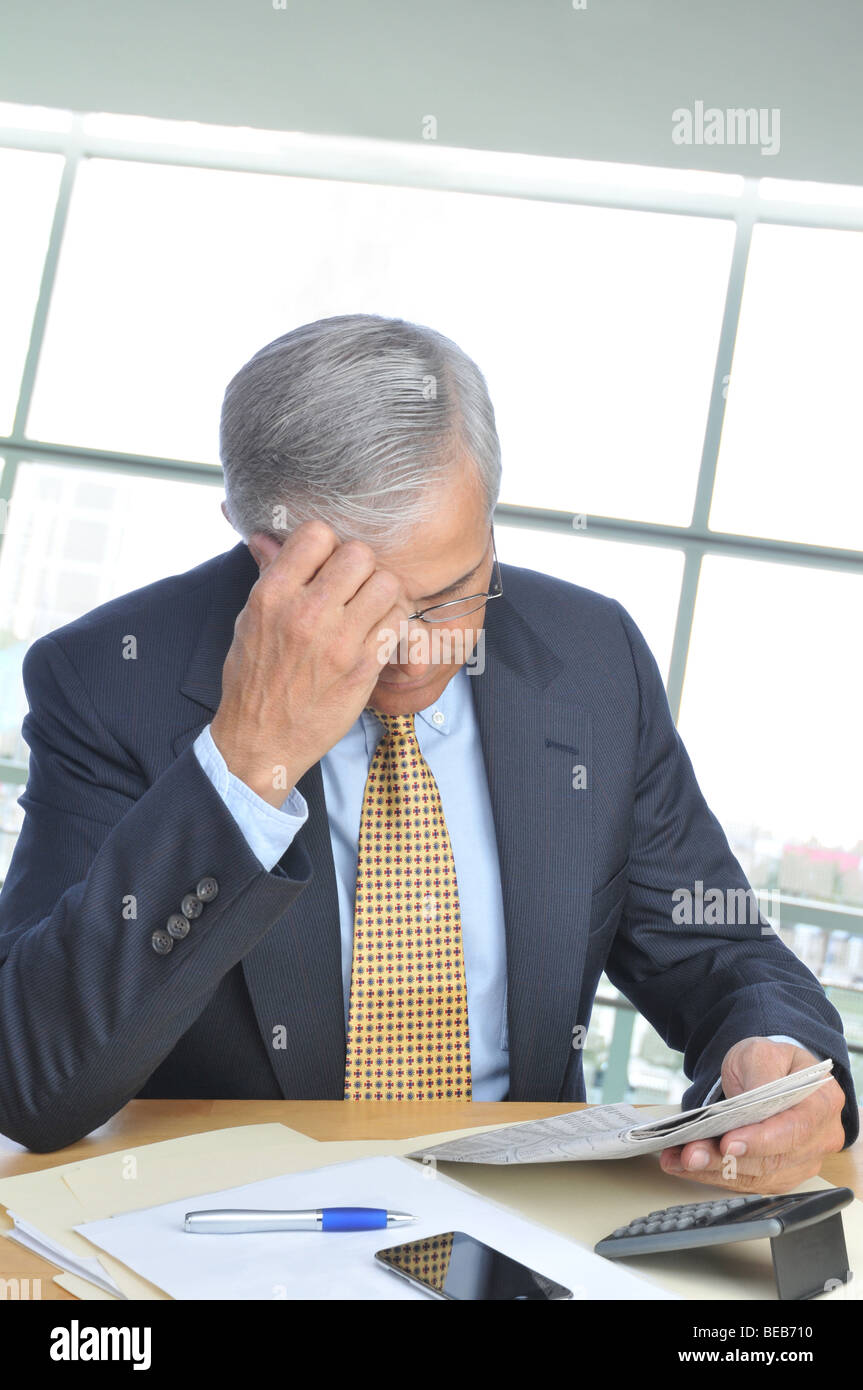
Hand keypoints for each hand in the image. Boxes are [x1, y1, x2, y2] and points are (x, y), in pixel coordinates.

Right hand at [210, 520, 407, 805]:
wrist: (261, 742)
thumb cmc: (253, 681)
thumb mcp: (249, 623)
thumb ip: (269, 577)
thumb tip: (265, 537)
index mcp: (272, 595)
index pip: (317, 534)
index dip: (327, 545)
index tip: (326, 565)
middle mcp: (306, 613)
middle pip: (360, 554)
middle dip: (360, 567)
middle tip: (353, 587)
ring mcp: (338, 641)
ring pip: (388, 584)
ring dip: (383, 594)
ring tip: (370, 609)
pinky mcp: (364, 668)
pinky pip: (398, 622)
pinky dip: (394, 623)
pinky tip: (378, 634)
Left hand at [658, 1037, 845, 1193]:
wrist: (768, 1072)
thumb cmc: (770, 1062)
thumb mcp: (762, 1053)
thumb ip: (759, 1075)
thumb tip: (751, 1100)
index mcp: (823, 1103)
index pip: (796, 1129)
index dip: (762, 1140)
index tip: (728, 1143)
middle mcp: (819, 1139)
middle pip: (773, 1160)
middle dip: (727, 1161)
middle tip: (691, 1154)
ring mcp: (802, 1162)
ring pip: (757, 1177)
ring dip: (715, 1172)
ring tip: (680, 1160)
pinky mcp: (780, 1176)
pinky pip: (747, 1183)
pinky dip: (714, 1176)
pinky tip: (686, 1166)